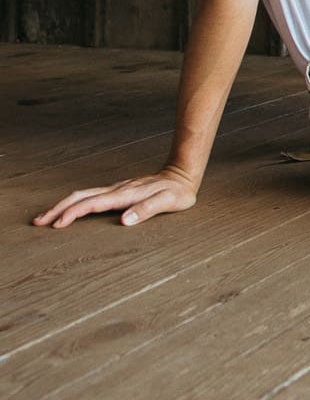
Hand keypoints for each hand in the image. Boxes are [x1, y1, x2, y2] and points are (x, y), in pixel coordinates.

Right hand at [33, 166, 200, 229]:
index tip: (57, 225)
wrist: (181, 175)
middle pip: (80, 197)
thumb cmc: (176, 192)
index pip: (92, 204)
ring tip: (46, 217)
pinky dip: (75, 203)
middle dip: (58, 209)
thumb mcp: (168, 202)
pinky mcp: (117, 191)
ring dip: (63, 205)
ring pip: (82, 195)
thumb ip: (147, 210)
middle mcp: (116, 190)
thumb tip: (124, 221)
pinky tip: (70, 210)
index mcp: (124, 195)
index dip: (73, 214)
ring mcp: (115, 189)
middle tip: (39, 221)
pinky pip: (90, 197)